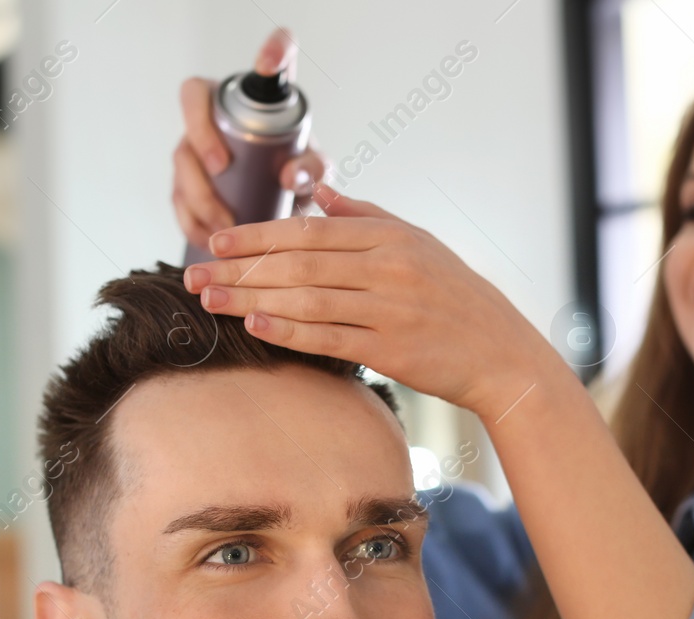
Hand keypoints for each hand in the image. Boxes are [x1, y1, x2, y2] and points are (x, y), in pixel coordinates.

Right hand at [174, 28, 328, 248]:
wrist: (279, 207)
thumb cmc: (296, 175)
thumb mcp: (312, 172)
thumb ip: (312, 169)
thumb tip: (290, 176)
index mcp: (265, 97)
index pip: (275, 52)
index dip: (274, 49)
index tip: (271, 64)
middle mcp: (222, 110)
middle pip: (195, 101)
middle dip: (200, 131)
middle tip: (220, 165)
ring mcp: (197, 141)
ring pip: (182, 155)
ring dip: (198, 189)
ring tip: (224, 220)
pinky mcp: (185, 179)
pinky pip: (177, 196)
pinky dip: (191, 219)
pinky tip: (206, 236)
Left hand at [182, 184, 561, 420]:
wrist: (499, 351)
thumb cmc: (454, 297)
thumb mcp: (417, 242)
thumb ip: (364, 215)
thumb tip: (319, 191)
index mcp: (389, 237)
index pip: (309, 230)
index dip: (257, 234)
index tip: (215, 240)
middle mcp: (387, 267)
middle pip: (298, 262)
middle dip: (240, 268)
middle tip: (193, 274)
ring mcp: (388, 308)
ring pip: (306, 298)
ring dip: (251, 299)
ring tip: (209, 301)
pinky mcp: (390, 349)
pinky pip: (328, 337)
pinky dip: (289, 331)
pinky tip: (254, 326)